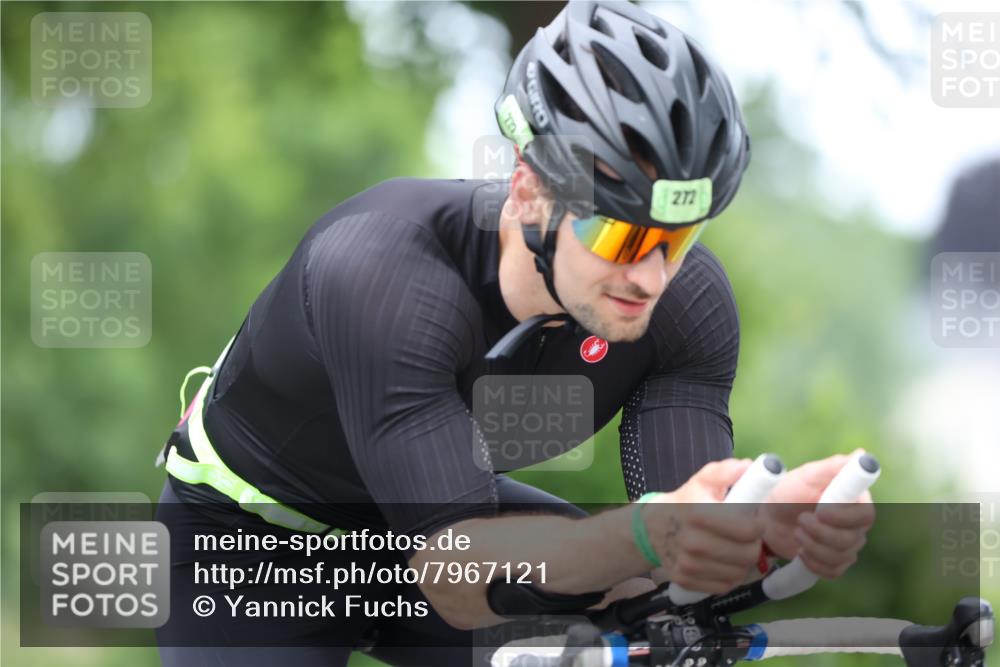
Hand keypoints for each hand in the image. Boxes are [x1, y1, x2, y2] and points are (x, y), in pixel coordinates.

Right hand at [643, 459, 764, 593]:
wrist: (651, 528)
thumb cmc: (684, 502)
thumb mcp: (702, 481)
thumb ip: (726, 472)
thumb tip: (749, 466)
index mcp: (699, 514)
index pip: (748, 530)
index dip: (758, 525)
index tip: (753, 520)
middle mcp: (693, 543)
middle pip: (747, 554)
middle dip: (753, 544)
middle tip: (747, 536)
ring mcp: (689, 565)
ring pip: (739, 573)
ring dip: (743, 562)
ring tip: (736, 549)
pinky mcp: (687, 582)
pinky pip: (725, 586)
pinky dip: (730, 576)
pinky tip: (724, 562)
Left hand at [762, 449, 875, 577]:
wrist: (767, 517)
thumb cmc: (787, 491)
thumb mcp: (806, 476)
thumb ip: (832, 467)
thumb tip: (861, 454)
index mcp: (854, 500)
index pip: (866, 515)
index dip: (844, 517)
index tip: (821, 511)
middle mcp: (855, 523)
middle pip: (853, 539)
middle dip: (821, 532)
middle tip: (800, 520)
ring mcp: (847, 543)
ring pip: (842, 556)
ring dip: (814, 546)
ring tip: (797, 531)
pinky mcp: (834, 560)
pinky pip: (833, 571)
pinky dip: (813, 562)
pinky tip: (800, 550)